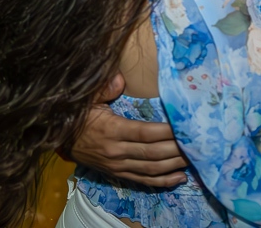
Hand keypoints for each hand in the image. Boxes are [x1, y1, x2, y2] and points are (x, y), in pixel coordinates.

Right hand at [68, 73, 188, 187]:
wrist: (61, 141)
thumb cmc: (79, 116)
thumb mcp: (88, 99)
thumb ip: (105, 88)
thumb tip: (120, 79)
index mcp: (112, 130)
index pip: (145, 133)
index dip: (167, 131)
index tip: (186, 125)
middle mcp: (117, 151)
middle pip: (153, 153)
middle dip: (178, 149)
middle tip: (199, 142)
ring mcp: (118, 166)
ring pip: (152, 169)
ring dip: (175, 165)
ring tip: (195, 157)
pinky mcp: (119, 174)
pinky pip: (144, 181)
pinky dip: (164, 181)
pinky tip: (181, 177)